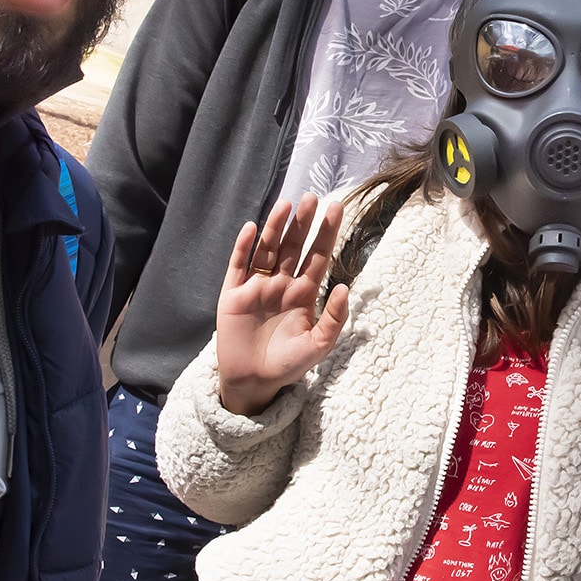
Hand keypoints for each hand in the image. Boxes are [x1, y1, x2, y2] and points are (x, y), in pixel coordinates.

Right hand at [215, 192, 349, 415]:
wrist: (253, 382)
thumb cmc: (288, 364)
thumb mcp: (318, 345)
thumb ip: (334, 318)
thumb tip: (347, 288)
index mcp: (303, 292)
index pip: (317, 256)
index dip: (326, 233)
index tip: (335, 208)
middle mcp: (281, 283)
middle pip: (293, 246)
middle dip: (303, 223)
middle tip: (312, 198)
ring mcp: (256, 286)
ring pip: (267, 249)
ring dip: (275, 227)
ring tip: (286, 205)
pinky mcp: (233, 293)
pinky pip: (238, 265)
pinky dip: (244, 246)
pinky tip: (251, 228)